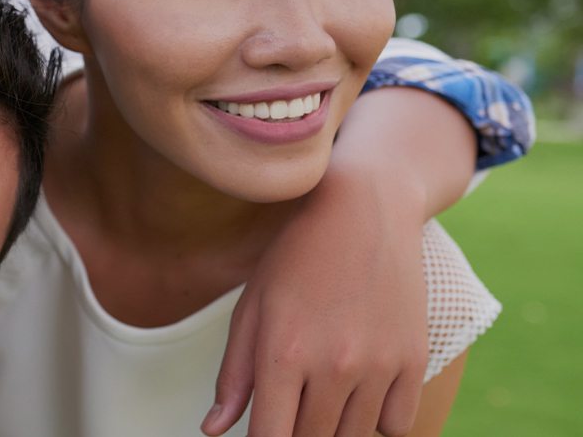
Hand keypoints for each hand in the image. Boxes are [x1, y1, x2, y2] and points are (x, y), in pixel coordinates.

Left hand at [202, 161, 428, 436]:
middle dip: (297, 434)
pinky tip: (358, 393)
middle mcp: (332, 364)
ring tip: (321, 394)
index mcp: (282, 353)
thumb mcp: (252, 308)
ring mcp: (378, 364)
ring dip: (334, 428)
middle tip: (291, 405)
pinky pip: (397, 425)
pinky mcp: (413, 359)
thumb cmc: (294, 258)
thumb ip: (234, 375)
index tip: (264, 435)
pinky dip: (377, 420)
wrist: (363, 211)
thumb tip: (213, 430)